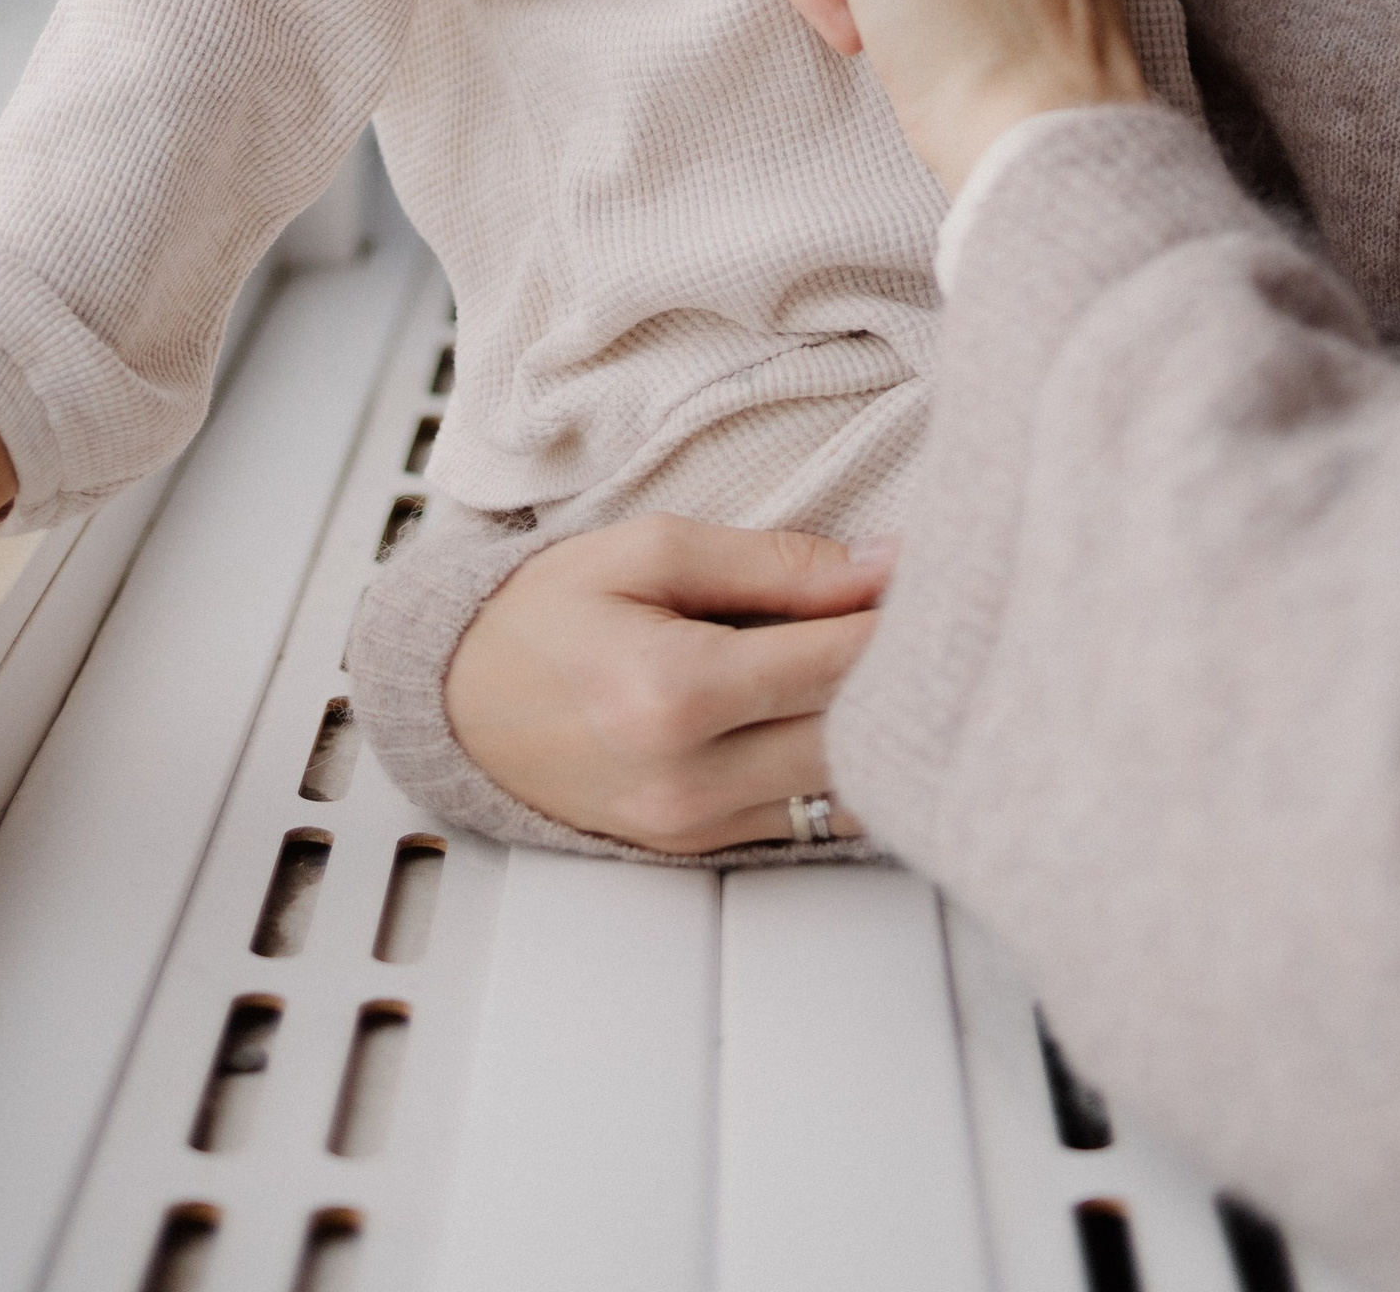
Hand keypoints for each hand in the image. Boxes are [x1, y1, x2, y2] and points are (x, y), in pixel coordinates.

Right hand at [444, 514, 892, 852]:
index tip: (937, 576)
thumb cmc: (548, 612)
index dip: (901, 616)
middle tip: (934, 617)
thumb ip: (775, 562)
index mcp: (675, 690)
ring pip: (845, 792)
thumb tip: (883, 567)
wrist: (462, 699)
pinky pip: (809, 822)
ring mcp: (696, 828)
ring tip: (895, 666)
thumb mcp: (651, 548)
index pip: (838, 662)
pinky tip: (845, 719)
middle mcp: (690, 777)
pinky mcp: (699, 851)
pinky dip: (843, 772)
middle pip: (856, 736)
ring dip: (882, 731)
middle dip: (906, 674)